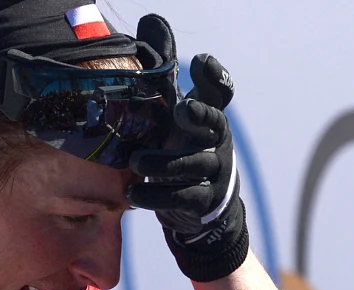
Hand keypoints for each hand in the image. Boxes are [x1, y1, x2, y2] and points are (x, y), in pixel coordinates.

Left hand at [127, 24, 248, 281]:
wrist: (202, 207)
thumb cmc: (182, 145)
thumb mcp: (172, 108)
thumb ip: (163, 71)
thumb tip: (152, 19)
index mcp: (208, 114)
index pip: (220, 91)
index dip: (215, 77)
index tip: (200, 63)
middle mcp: (215, 140)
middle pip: (213, 125)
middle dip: (200, 116)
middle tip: (180, 109)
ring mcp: (212, 171)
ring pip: (192, 165)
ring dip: (164, 163)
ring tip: (137, 161)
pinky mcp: (202, 201)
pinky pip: (180, 198)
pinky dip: (155, 195)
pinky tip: (132, 192)